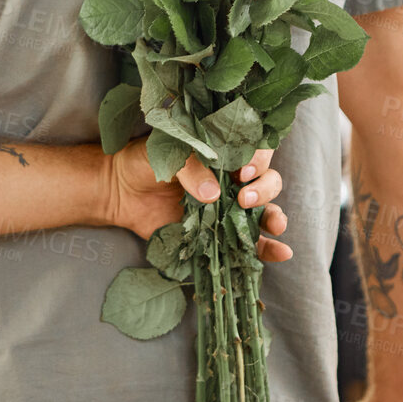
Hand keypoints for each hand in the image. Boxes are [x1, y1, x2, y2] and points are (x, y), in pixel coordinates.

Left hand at [101, 141, 291, 261]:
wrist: (121, 190)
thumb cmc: (145, 162)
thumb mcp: (167, 154)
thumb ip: (191, 169)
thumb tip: (212, 195)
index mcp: (224, 151)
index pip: (256, 150)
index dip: (258, 159)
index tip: (243, 170)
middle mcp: (233, 178)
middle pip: (268, 180)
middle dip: (265, 189)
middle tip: (244, 196)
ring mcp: (229, 206)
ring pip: (266, 209)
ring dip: (275, 216)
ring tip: (274, 224)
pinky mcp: (221, 232)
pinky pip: (251, 242)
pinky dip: (269, 249)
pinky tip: (281, 252)